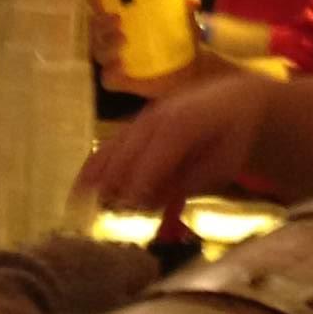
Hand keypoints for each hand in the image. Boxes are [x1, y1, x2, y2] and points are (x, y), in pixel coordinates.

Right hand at [82, 67, 275, 214]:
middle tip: (106, 212)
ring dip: (98, 173)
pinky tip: (81, 185)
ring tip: (78, 200)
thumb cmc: (233, 137)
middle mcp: (157, 117)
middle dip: (116, 182)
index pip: (155, 155)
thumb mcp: (222, 164)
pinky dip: (96, 164)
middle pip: (128, 150)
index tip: (130, 206)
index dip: (141, 181)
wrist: (234, 101)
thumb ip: (190, 182)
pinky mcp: (138, 124)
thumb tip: (155, 201)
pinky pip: (113, 143)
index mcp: (183, 124)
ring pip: (115, 145)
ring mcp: (145, 118)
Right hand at [88, 1, 214, 100]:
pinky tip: (121, 65)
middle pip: (95, 29)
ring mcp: (116, 60)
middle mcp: (114, 36)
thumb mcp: (185, 14)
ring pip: (99, 52)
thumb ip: (187, 2)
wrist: (192, 66)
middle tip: (118, 20)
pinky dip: (111, 72)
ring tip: (123, 40)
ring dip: (107, 45)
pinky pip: (108, 79)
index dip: (94, 0)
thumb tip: (191, 1)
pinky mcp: (123, 81)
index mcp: (122, 16)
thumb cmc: (180, 33)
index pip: (98, 6)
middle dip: (101, 23)